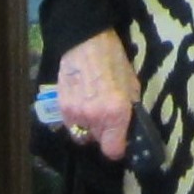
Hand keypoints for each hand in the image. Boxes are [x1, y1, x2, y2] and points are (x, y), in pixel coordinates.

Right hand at [56, 28, 138, 162]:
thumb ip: (130, 112)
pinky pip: (72, 125)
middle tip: (108, 116)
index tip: (121, 140)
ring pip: (83, 135)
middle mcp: (94, 118)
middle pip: (98, 142)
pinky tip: (82, 102)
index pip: (113, 151)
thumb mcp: (132, 86)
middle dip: (105, 133)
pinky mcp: (61, 109)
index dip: (118, 147)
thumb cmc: (114, 60)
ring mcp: (75, 114)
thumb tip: (130, 129)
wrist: (85, 42)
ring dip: (90, 126)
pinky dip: (78, 119)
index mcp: (116, 113)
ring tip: (94, 107)